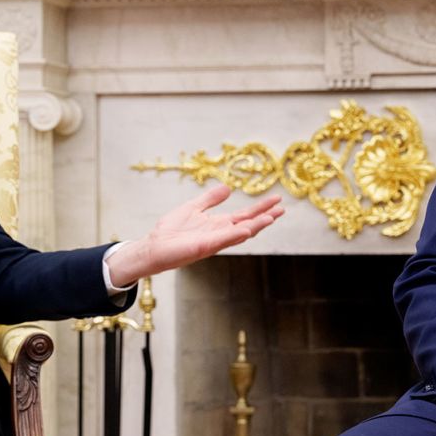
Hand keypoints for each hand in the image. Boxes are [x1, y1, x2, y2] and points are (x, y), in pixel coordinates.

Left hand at [106, 184, 283, 286]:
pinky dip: (236, 234)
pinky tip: (248, 229)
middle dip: (265, 216)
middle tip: (282, 208)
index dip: (261, 208)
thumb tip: (228, 188)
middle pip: (248, 223)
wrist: (154, 246)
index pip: (245, 215)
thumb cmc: (171, 230)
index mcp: (219, 224)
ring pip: (240, 233)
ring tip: (272, 217)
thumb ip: (210, 199)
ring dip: (256, 226)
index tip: (277, 200)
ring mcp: (214, 241)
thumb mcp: (193, 208)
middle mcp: (220, 234)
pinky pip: (223, 240)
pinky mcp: (204, 247)